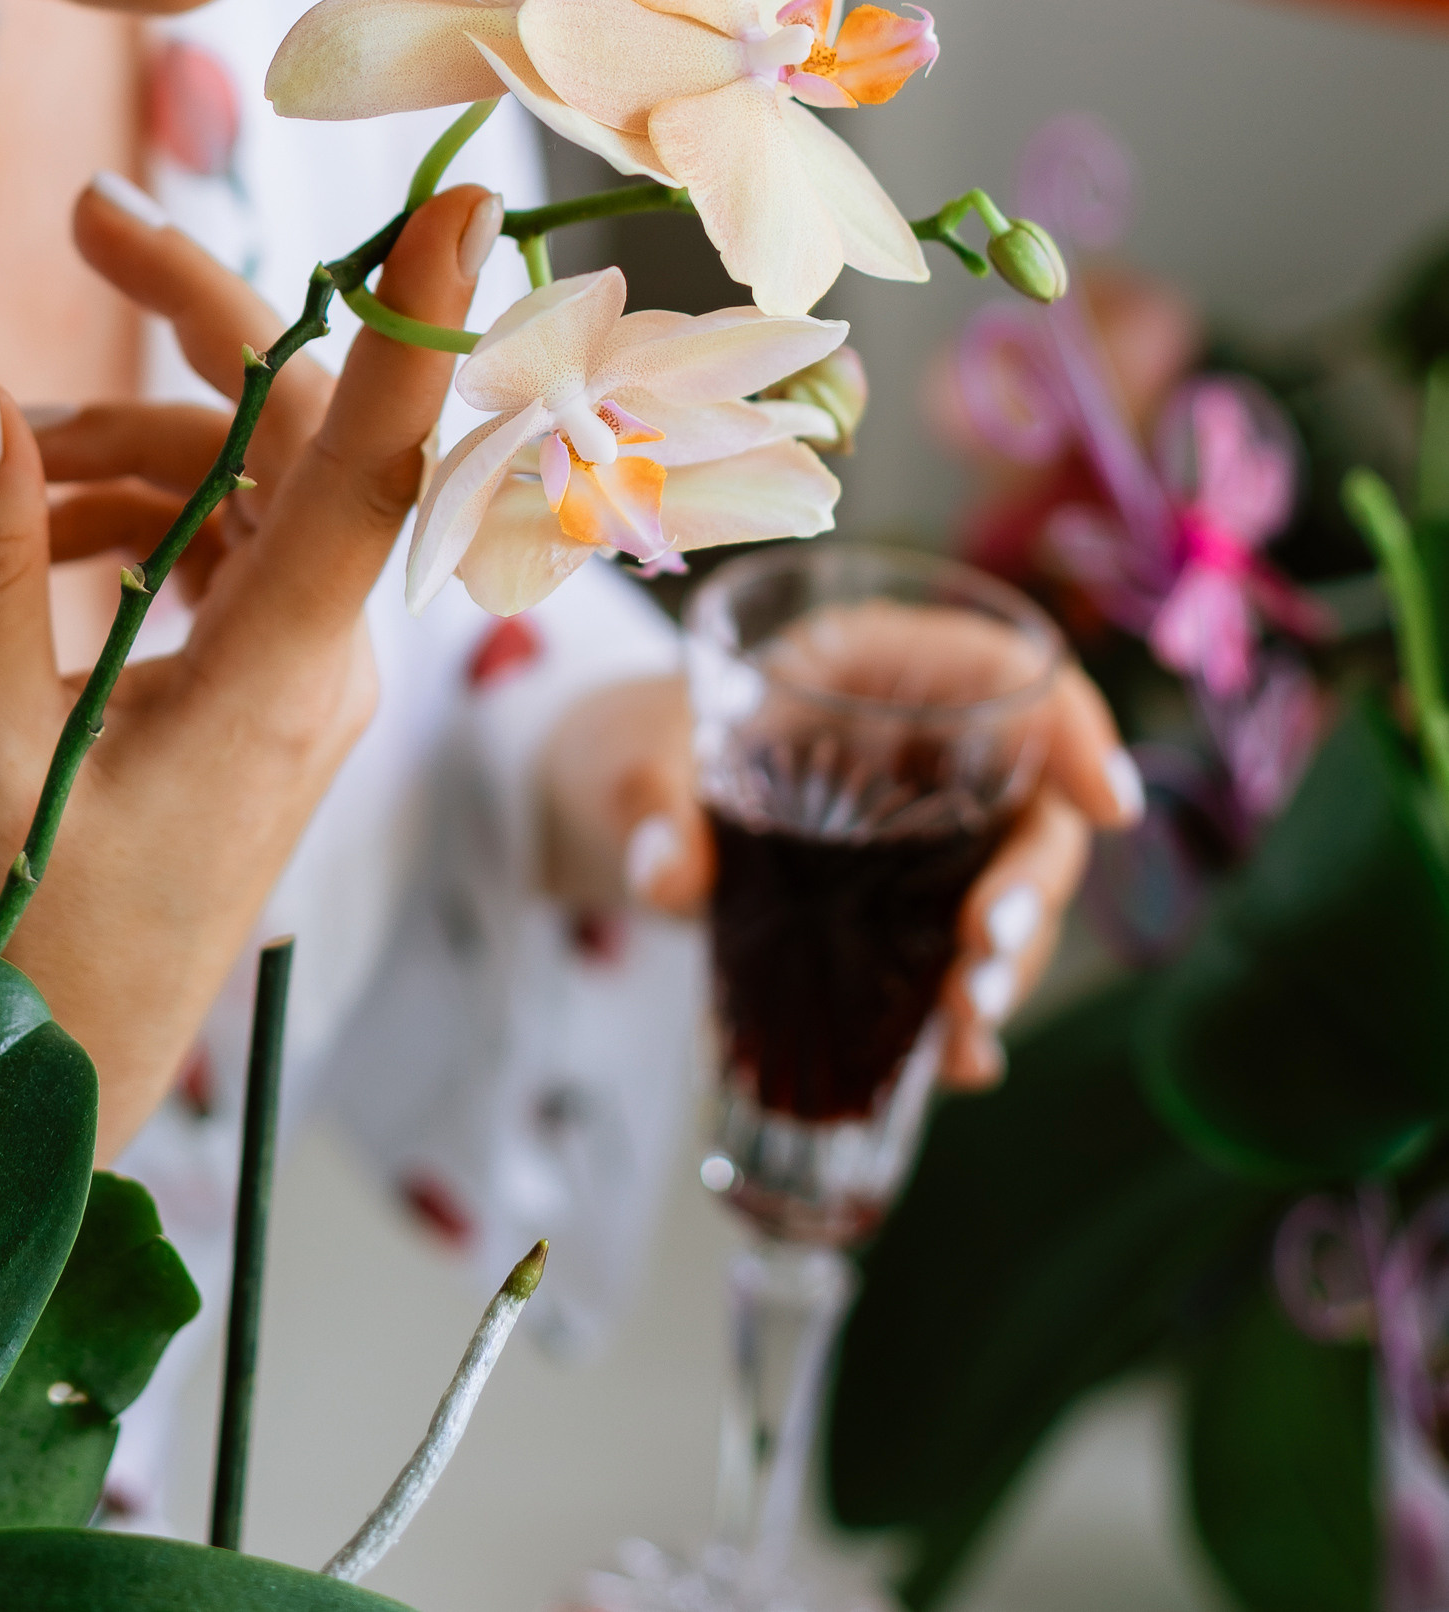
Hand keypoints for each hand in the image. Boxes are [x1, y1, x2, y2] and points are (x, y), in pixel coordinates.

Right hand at [0, 177, 502, 1162]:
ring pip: (243, 487)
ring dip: (124, 448)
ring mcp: (302, 675)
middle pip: (295, 433)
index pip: (374, 462)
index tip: (459, 196)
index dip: (417, 320)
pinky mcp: (267, 694)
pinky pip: (220, 552)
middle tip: (86, 225)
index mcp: (285, 670)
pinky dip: (129, 518)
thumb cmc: (31, 942)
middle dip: (192, 320)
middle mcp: (323, 657)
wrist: (66, 1080)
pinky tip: (30, 548)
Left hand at [534, 657, 1139, 1087]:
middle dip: (1032, 884)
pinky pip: (957, 958)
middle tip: (987, 951)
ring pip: (1007, 892)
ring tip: (964, 1034)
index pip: (1006, 669)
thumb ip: (651, 805)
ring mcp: (924, 836)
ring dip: (1005, 964)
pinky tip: (952, 1065)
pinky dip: (960, 1014)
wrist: (620, 802)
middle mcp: (922, 748)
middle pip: (1027, 802)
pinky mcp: (905, 914)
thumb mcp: (635, 759)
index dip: (1074, 727)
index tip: (1109, 805)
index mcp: (872, 665)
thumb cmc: (643, 743)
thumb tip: (667, 872)